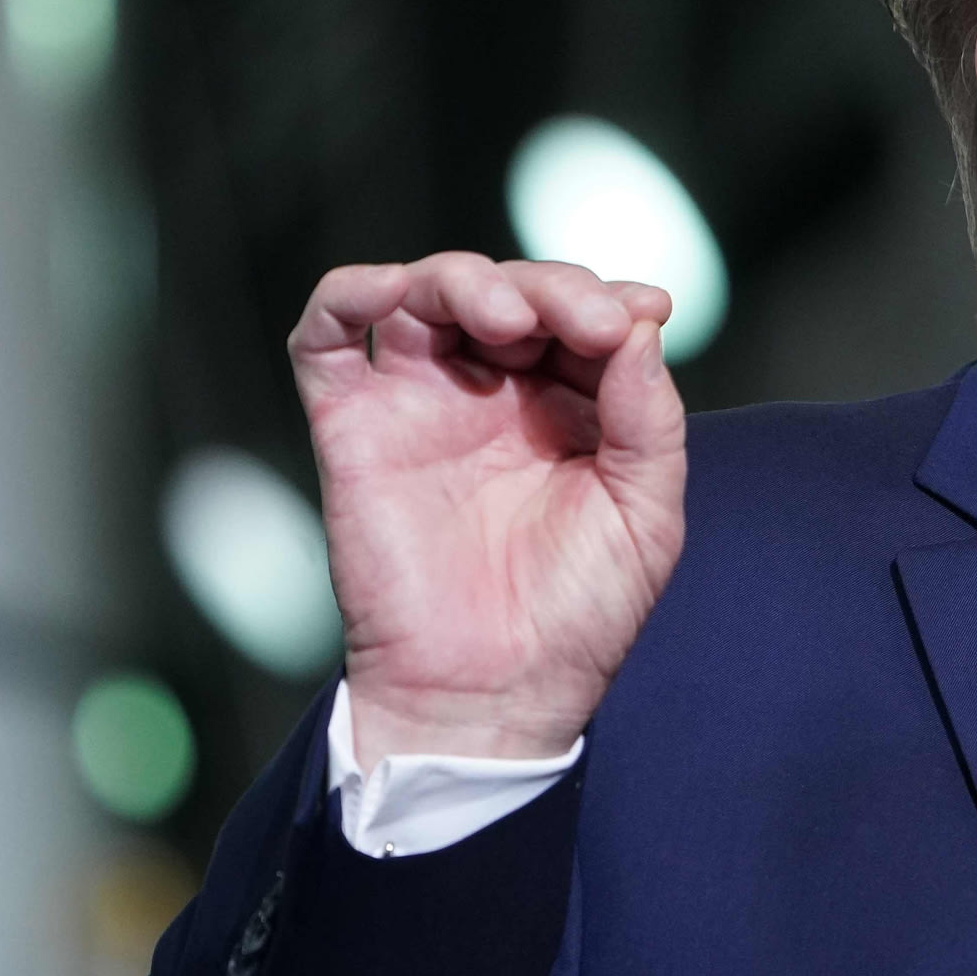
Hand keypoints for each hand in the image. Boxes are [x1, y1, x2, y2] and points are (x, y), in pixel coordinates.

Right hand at [288, 252, 686, 765]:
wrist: (492, 695)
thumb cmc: (576, 617)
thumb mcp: (646, 514)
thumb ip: (650, 418)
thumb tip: (641, 322)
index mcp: (570, 405)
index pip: (583, 317)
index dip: (609, 300)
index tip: (642, 313)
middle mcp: (495, 392)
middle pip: (511, 291)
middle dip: (551, 289)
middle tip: (584, 323)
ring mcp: (421, 403)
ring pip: (425, 294)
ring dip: (466, 280)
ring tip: (507, 319)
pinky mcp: (353, 427)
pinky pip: (326, 339)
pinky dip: (348, 294)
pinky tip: (390, 292)